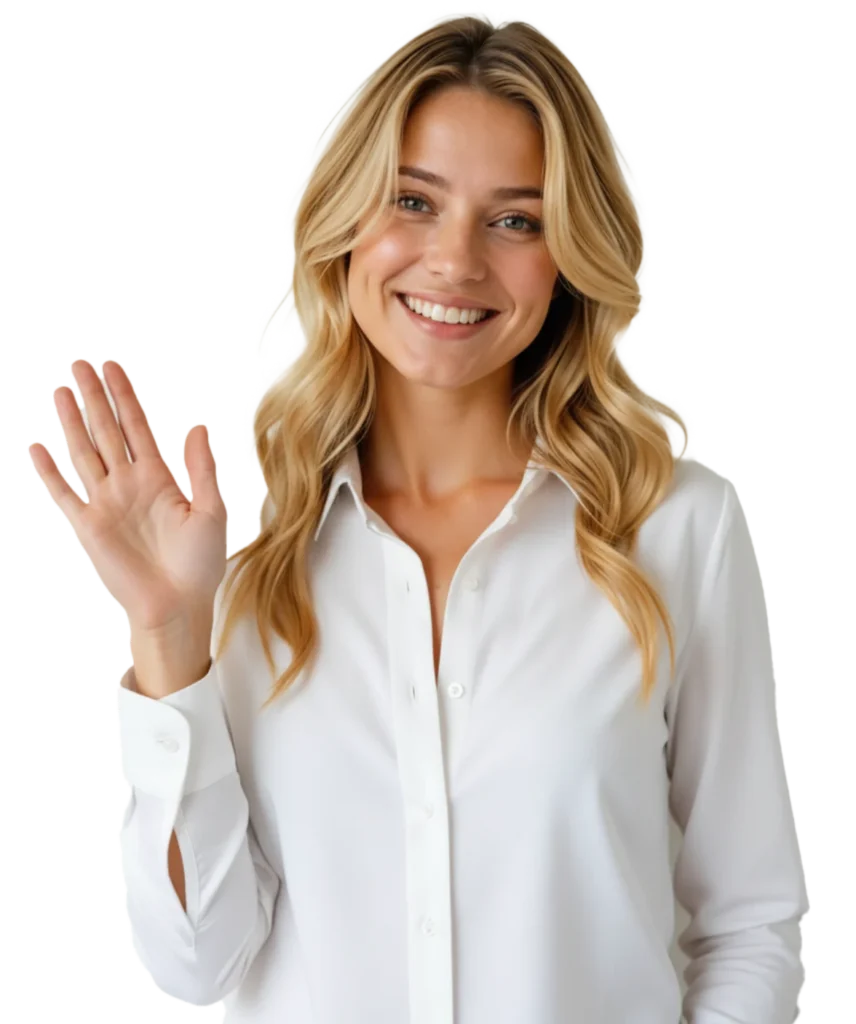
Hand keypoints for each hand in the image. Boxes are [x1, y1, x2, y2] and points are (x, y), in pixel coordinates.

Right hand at [28, 359, 227, 632]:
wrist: (179, 606)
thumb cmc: (200, 564)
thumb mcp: (211, 510)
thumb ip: (203, 468)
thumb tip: (198, 425)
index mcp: (160, 479)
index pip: (137, 427)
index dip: (124, 397)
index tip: (112, 367)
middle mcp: (129, 485)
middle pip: (107, 431)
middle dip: (94, 398)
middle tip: (79, 363)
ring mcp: (106, 504)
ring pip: (84, 452)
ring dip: (71, 422)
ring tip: (59, 390)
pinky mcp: (88, 527)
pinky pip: (64, 493)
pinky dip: (49, 471)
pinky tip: (36, 447)